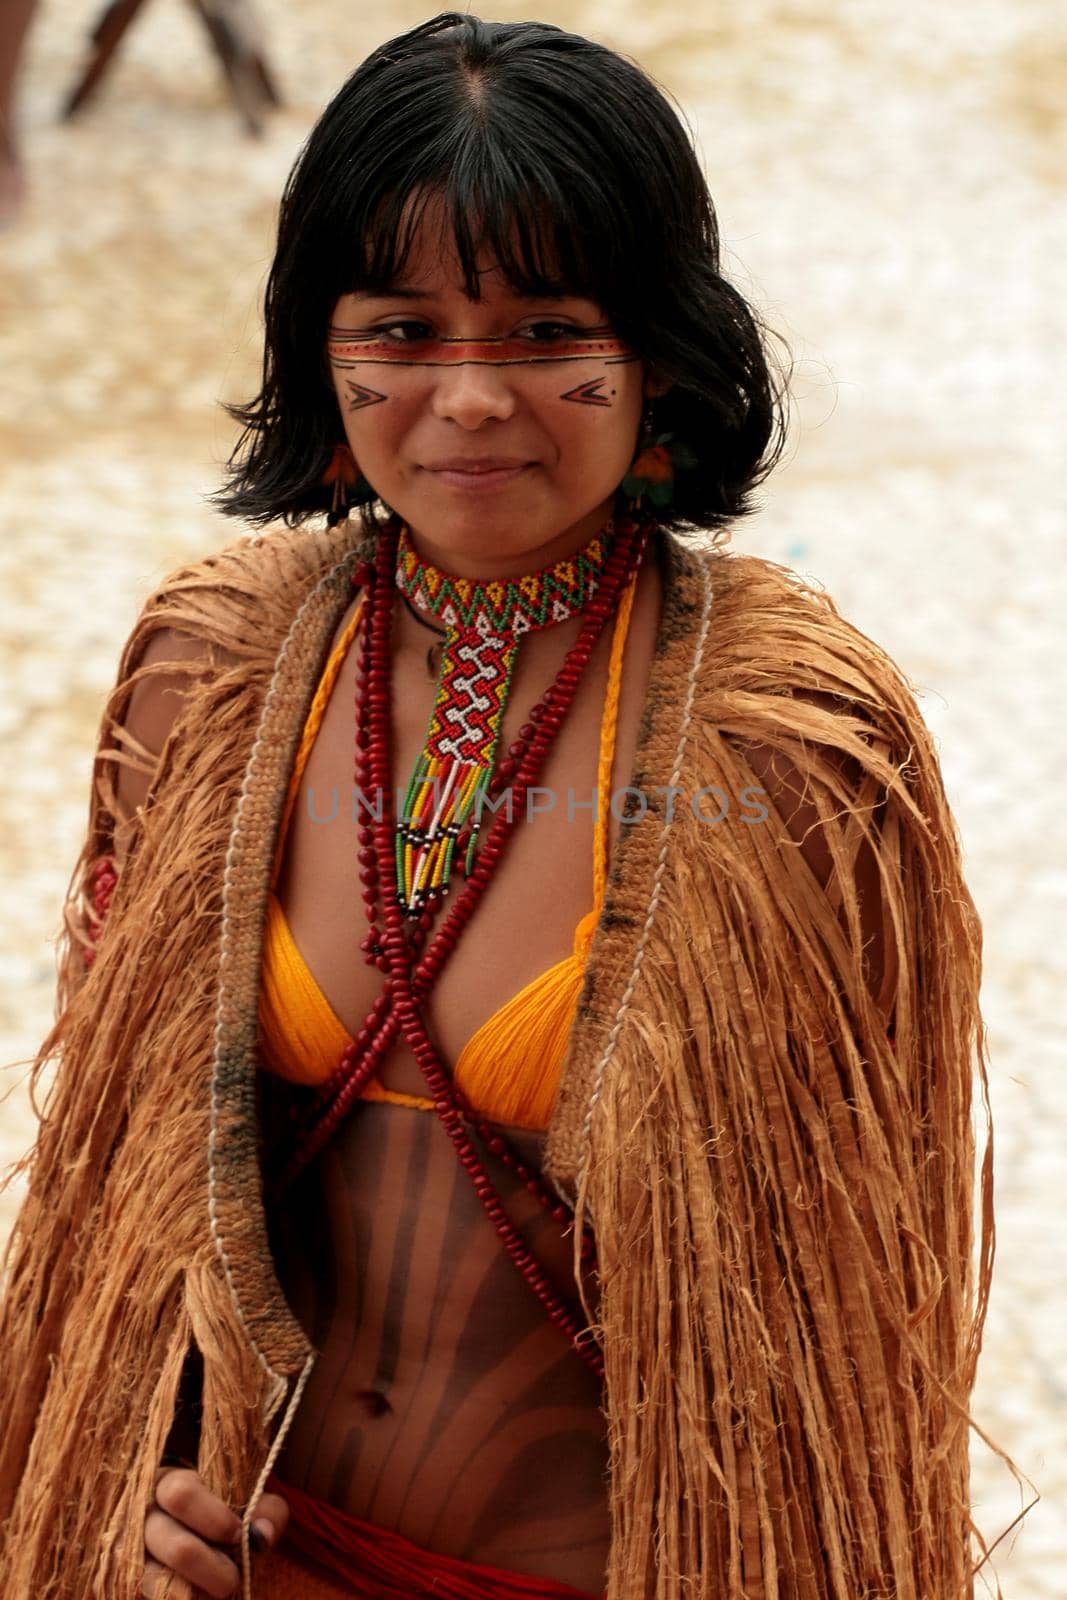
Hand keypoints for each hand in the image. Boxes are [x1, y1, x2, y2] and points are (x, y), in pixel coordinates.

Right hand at [141, 1466, 289, 1597]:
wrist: (189, 1542)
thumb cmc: (221, 1518)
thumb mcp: (246, 1504)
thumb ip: (266, 1511)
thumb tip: (263, 1535)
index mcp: (167, 1483)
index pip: (181, 1494)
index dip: (217, 1521)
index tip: (239, 1536)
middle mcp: (140, 1517)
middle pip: (177, 1548)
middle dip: (214, 1568)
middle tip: (233, 1577)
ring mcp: (129, 1554)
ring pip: (161, 1582)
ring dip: (199, 1592)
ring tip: (219, 1590)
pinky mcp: (128, 1580)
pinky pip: (155, 1597)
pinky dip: (182, 1597)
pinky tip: (197, 1594)